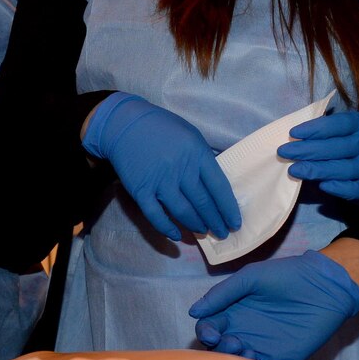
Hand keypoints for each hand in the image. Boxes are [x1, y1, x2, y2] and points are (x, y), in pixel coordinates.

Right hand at [81, 92, 239, 241]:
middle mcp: (180, 169)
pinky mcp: (140, 190)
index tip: (234, 222)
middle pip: (203, 203)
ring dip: (196, 225)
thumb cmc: (162, 128)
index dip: (228, 208)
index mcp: (197, 153)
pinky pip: (155, 215)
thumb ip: (204, 159)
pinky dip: (166, 228)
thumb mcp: (191, 136)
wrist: (125, 124)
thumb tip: (217, 186)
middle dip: (215, 221)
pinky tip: (176, 235)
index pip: (219, 187)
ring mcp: (159, 181)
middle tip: (222, 234)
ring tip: (203, 231)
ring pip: (183, 211)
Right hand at [189, 250, 358, 359]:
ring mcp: (261, 347)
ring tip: (243, 348)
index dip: (204, 332)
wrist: (324, 286)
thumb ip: (223, 293)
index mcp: (232, 312)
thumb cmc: (286, 275)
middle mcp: (243, 332)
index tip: (210, 332)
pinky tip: (256, 358)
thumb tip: (193, 311)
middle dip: (217, 349)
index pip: (209, 328)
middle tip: (229, 341)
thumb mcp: (250, 277)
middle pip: (219, 349)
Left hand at [277, 109, 358, 199]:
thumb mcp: (337, 128)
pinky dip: (340, 188)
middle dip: (309, 150)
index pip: (339, 124)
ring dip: (318, 170)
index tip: (292, 133)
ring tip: (295, 170)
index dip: (315, 128)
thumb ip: (320, 130)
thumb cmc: (343, 140)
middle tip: (285, 152)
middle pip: (339, 147)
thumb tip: (292, 136)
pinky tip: (322, 186)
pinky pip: (356, 189)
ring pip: (346, 169)